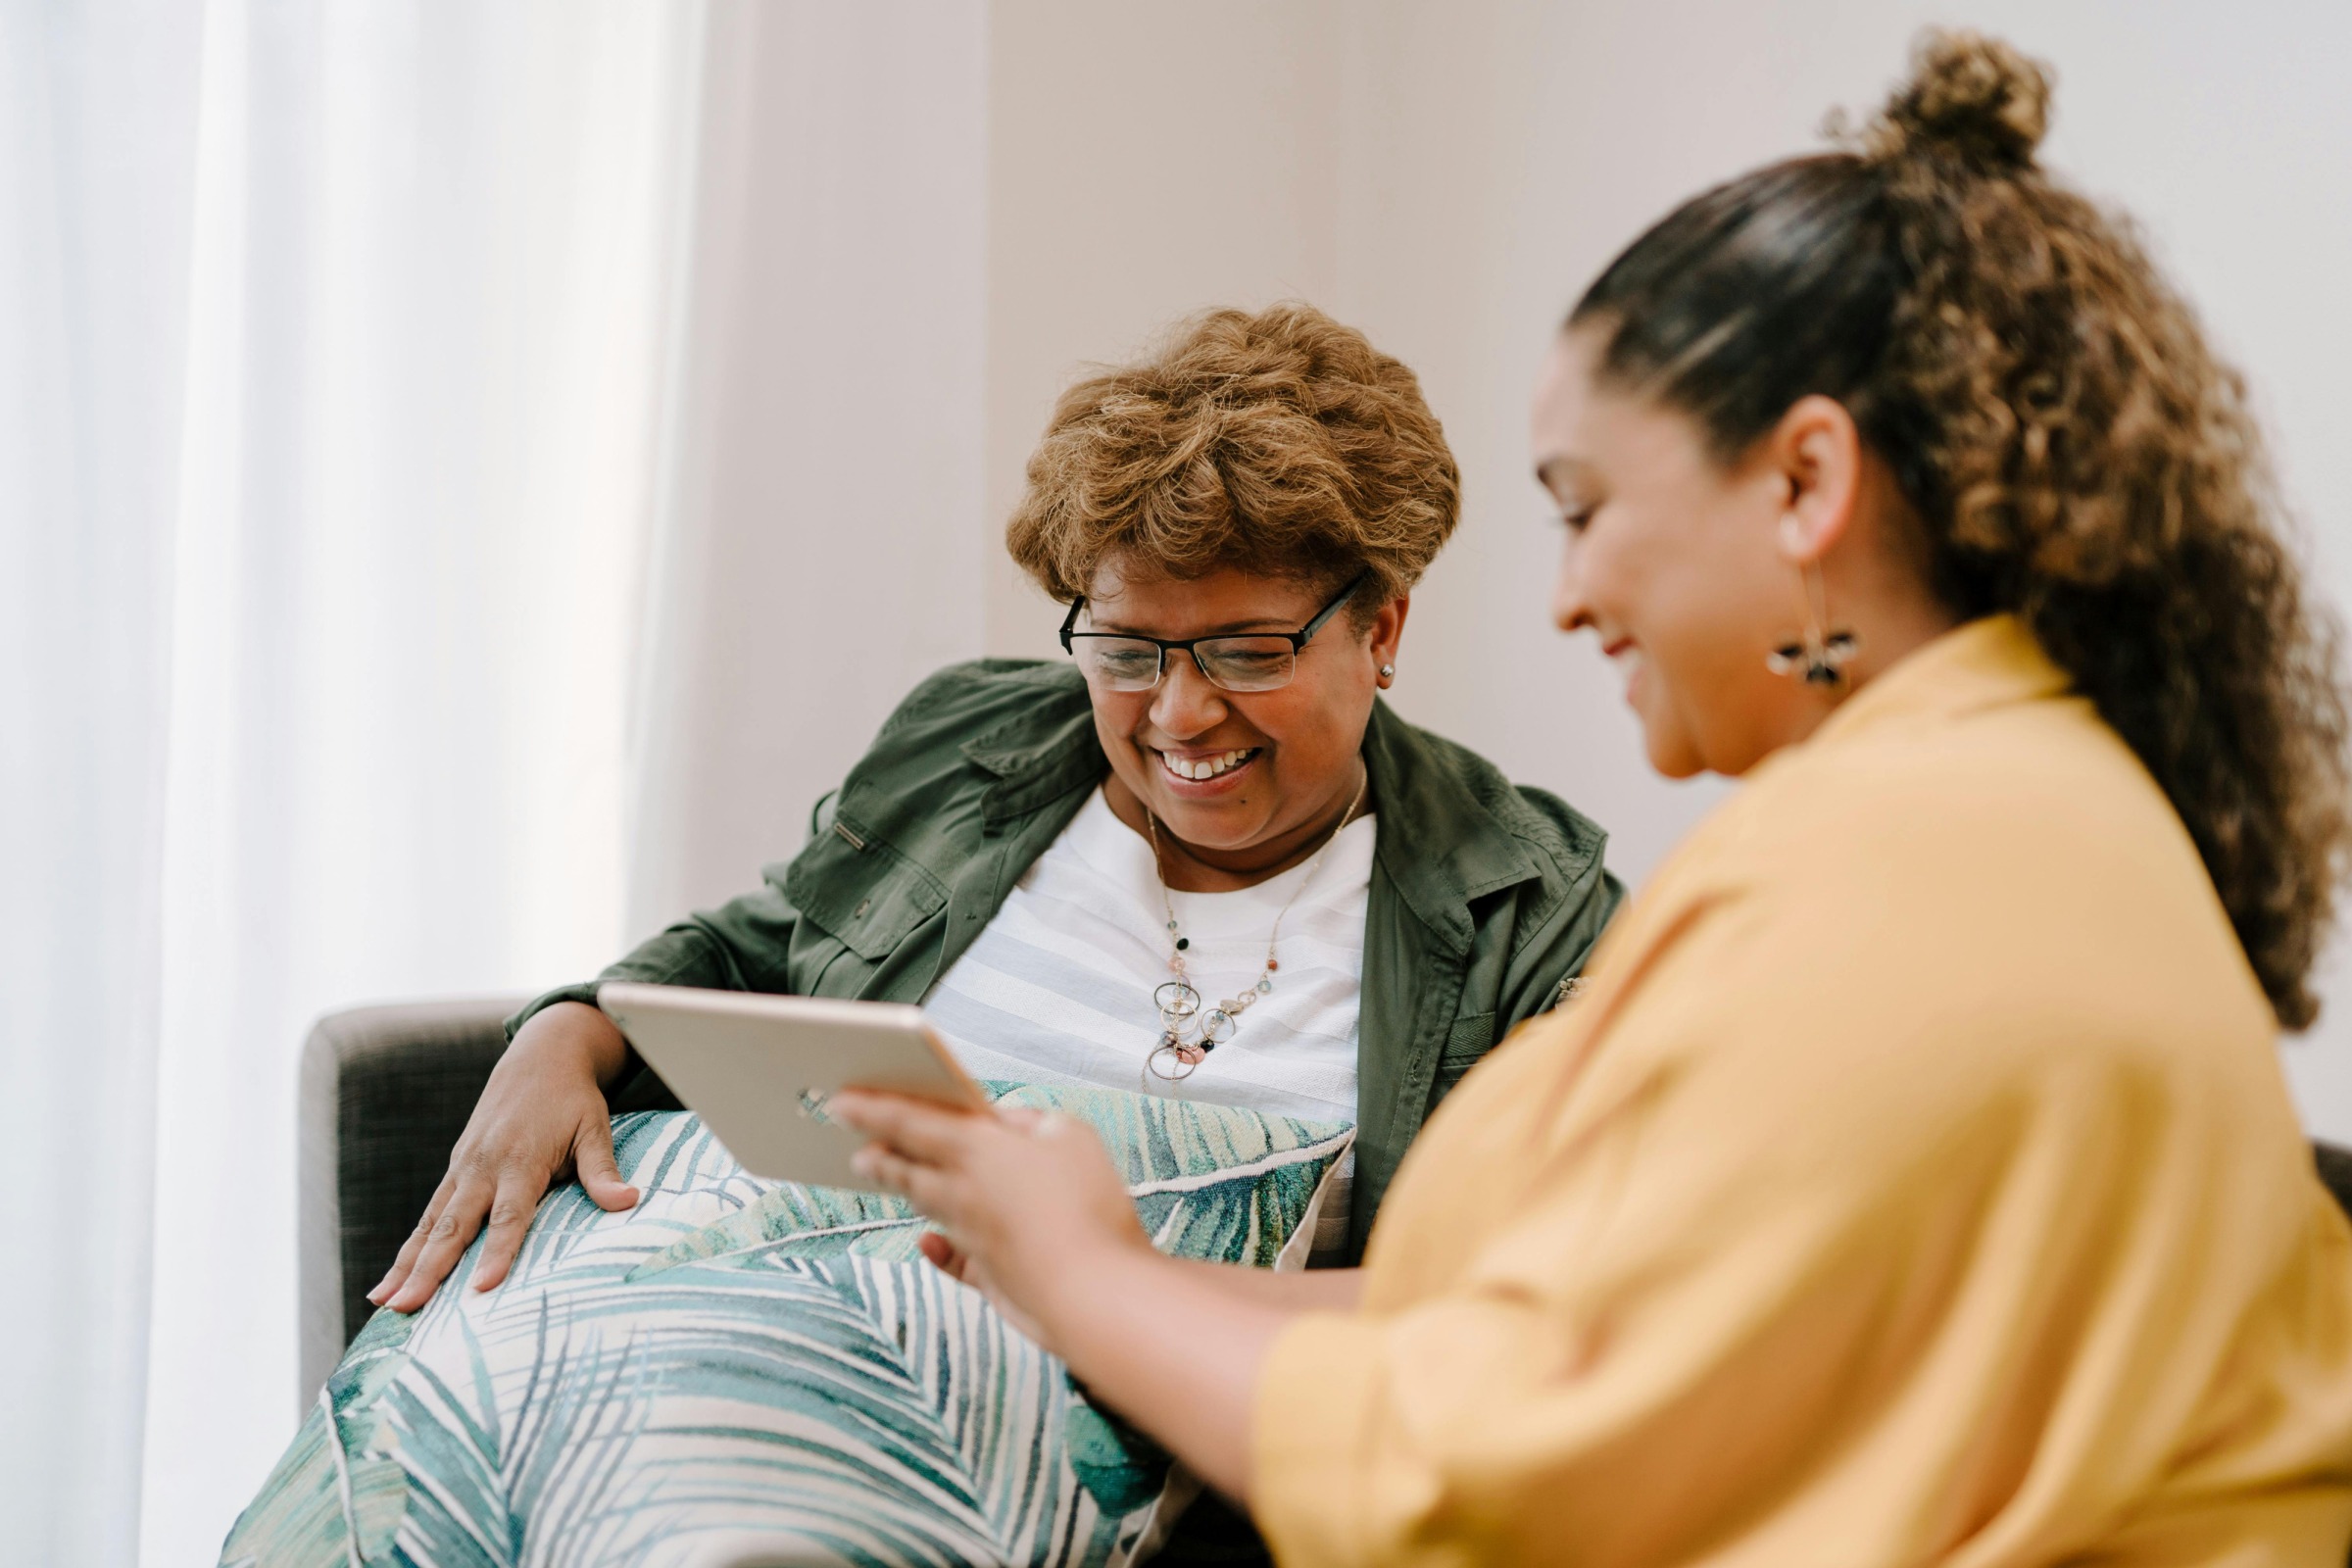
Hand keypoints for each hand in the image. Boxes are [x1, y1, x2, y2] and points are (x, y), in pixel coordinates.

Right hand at [369, 1002, 636, 1312]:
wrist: (540, 1057)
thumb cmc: (572, 1098)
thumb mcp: (594, 1127)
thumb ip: (602, 1169)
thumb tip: (628, 1201)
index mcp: (520, 1159)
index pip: (508, 1215)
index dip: (497, 1251)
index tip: (483, 1287)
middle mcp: (483, 1166)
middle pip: (454, 1225)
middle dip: (429, 1269)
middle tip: (408, 1306)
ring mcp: (464, 1168)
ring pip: (431, 1224)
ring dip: (407, 1265)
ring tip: (387, 1304)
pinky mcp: (455, 1170)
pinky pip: (428, 1215)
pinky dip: (408, 1248)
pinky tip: (389, 1282)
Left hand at [828, 1092, 1148, 1351]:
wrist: (1092, 1292)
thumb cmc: (1087, 1204)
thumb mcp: (1069, 1134)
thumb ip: (1032, 1121)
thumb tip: (1006, 1123)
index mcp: (976, 1150)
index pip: (910, 1122)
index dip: (873, 1110)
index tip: (840, 1102)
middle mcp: (962, 1193)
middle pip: (908, 1170)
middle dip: (880, 1156)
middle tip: (858, 1150)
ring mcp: (971, 1238)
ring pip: (927, 1208)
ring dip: (903, 1189)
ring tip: (887, 1176)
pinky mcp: (988, 1276)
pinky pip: (952, 1259)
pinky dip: (936, 1249)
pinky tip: (926, 1242)